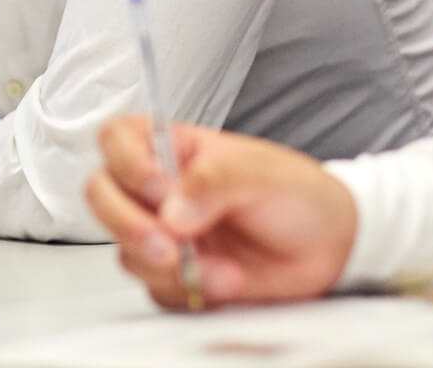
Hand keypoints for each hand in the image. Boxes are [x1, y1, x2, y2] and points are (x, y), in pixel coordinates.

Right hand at [86, 116, 355, 308]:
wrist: (330, 248)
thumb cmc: (296, 195)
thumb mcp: (261, 172)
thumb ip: (213, 181)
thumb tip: (171, 212)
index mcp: (172, 149)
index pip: (117, 139)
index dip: (125, 163)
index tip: (159, 186)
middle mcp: (158, 191)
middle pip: (102, 196)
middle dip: (128, 225)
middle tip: (170, 246)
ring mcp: (163, 234)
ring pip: (125, 251)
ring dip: (169, 268)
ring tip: (223, 270)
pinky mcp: (175, 275)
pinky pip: (155, 289)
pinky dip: (188, 292)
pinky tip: (227, 282)